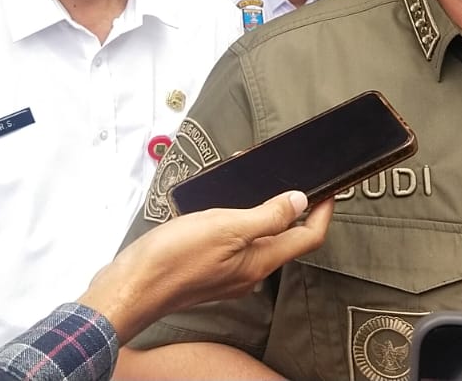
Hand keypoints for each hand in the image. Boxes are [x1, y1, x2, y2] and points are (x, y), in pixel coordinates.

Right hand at [79, 191, 333, 342]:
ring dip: (260, 205)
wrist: (130, 287)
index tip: (331, 187)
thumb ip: (267, 215)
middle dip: (291, 202)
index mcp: (260, 261)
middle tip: (287, 174)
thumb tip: (300, 201)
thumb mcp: (226, 227)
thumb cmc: (172, 261)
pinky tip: (219, 201)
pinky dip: (235, 216)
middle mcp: (249, 270)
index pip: (309, 236)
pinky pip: (234, 240)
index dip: (324, 210)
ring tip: (250, 178)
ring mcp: (228, 271)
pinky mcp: (208, 268)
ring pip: (257, 235)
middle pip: (285, 236)